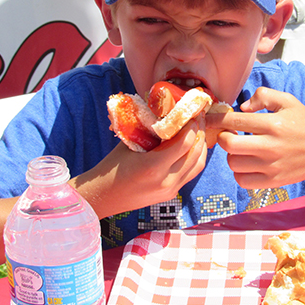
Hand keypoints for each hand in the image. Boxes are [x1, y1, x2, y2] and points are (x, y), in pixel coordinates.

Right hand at [72, 117, 207, 217]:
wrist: (103, 197)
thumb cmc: (112, 167)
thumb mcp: (129, 143)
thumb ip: (148, 128)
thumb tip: (164, 107)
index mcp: (153, 167)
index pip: (184, 143)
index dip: (191, 125)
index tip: (191, 112)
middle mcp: (166, 181)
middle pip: (195, 153)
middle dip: (199, 132)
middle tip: (198, 116)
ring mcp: (171, 190)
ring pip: (198, 164)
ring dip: (200, 145)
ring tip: (197, 129)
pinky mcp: (172, 193)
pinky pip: (191, 173)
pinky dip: (195, 157)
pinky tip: (191, 145)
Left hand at [206, 87, 304, 188]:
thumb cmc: (303, 122)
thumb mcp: (287, 100)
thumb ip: (262, 96)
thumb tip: (242, 107)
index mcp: (273, 124)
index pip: (234, 121)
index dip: (216, 119)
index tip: (208, 118)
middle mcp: (271, 146)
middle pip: (229, 145)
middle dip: (222, 137)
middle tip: (228, 134)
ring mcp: (272, 166)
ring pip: (233, 163)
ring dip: (232, 155)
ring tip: (241, 149)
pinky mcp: (273, 181)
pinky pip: (242, 180)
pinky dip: (239, 173)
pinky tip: (247, 164)